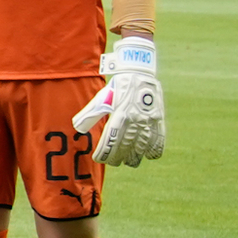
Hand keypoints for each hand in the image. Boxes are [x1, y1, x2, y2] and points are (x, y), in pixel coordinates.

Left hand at [70, 35, 165, 165]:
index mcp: (119, 114)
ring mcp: (149, 120)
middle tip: (113, 162)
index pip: (111, 140)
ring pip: (142, 146)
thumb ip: (90, 114)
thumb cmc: (117, 88)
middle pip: (126, 146)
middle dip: (118, 157)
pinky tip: (149, 155)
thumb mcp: (101, 99)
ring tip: (128, 161)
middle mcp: (135, 119)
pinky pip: (159, 139)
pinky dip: (155, 150)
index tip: (99, 159)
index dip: (104, 153)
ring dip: (135, 156)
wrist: (139, 75)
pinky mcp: (159, 119)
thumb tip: (78, 128)